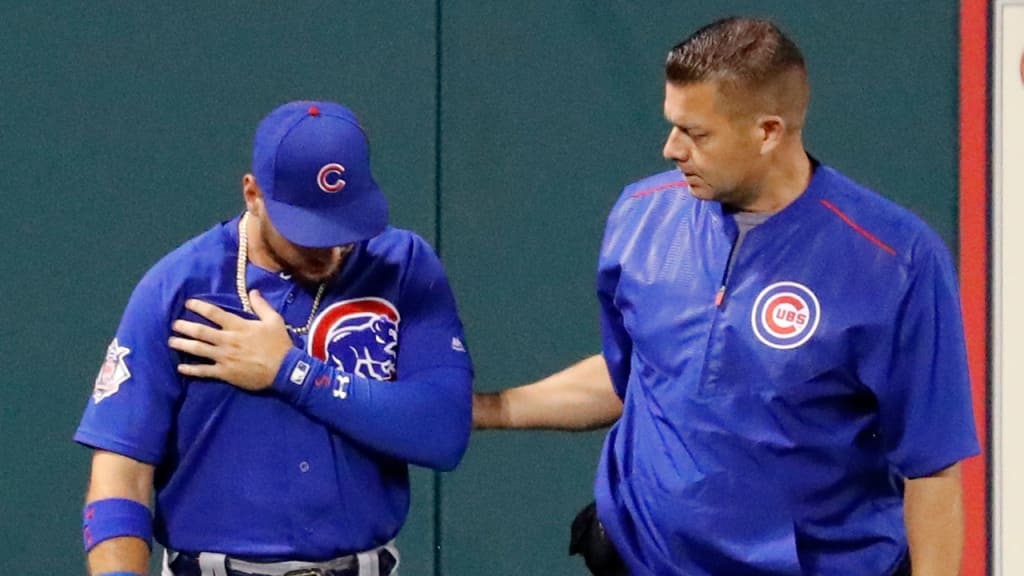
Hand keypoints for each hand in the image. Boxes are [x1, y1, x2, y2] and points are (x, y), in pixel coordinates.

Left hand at [168, 290, 293, 390]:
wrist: (285, 371)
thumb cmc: (280, 344)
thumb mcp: (274, 320)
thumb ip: (262, 305)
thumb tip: (253, 291)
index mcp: (239, 326)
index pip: (215, 313)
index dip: (200, 307)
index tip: (188, 303)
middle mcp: (228, 340)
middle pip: (201, 331)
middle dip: (185, 327)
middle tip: (174, 324)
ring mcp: (225, 357)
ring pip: (198, 350)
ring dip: (183, 345)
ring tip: (171, 342)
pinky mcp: (225, 373)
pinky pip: (204, 371)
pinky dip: (191, 370)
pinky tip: (180, 368)